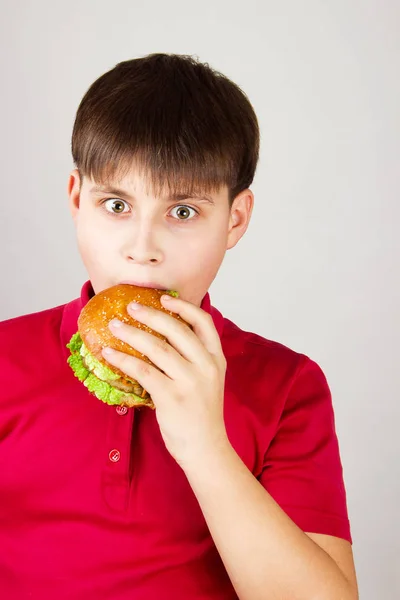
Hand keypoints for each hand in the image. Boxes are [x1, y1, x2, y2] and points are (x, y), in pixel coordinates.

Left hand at [101, 295, 228, 467]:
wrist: (206, 448)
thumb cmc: (201, 413)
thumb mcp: (208, 380)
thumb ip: (193, 358)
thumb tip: (162, 335)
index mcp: (216, 359)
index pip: (204, 323)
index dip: (183, 308)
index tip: (163, 298)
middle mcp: (206, 367)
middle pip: (177, 330)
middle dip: (151, 314)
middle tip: (130, 306)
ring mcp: (190, 382)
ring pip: (157, 348)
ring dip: (132, 334)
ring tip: (114, 326)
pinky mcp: (172, 397)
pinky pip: (143, 371)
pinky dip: (123, 360)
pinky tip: (109, 354)